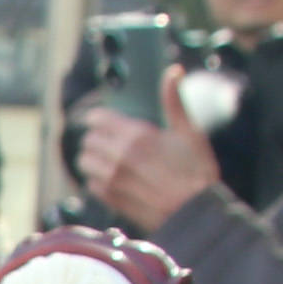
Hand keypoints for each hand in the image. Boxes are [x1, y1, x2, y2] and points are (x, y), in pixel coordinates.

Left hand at [72, 86, 224, 232]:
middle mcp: (120, 156)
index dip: (98, 118)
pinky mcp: (112, 199)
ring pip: (85, 162)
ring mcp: (113, 179)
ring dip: (92, 158)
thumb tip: (173, 71)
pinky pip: (90, 184)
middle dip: (96, 138)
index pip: (97, 119)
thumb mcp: (190, 131)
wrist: (195, 212)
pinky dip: (96, 180)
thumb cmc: (197, 170)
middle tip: (107, 140)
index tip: (102, 120)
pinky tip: (110, 178)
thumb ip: (174, 101)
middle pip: (88, 140)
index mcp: (137, 135)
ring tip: (106, 159)